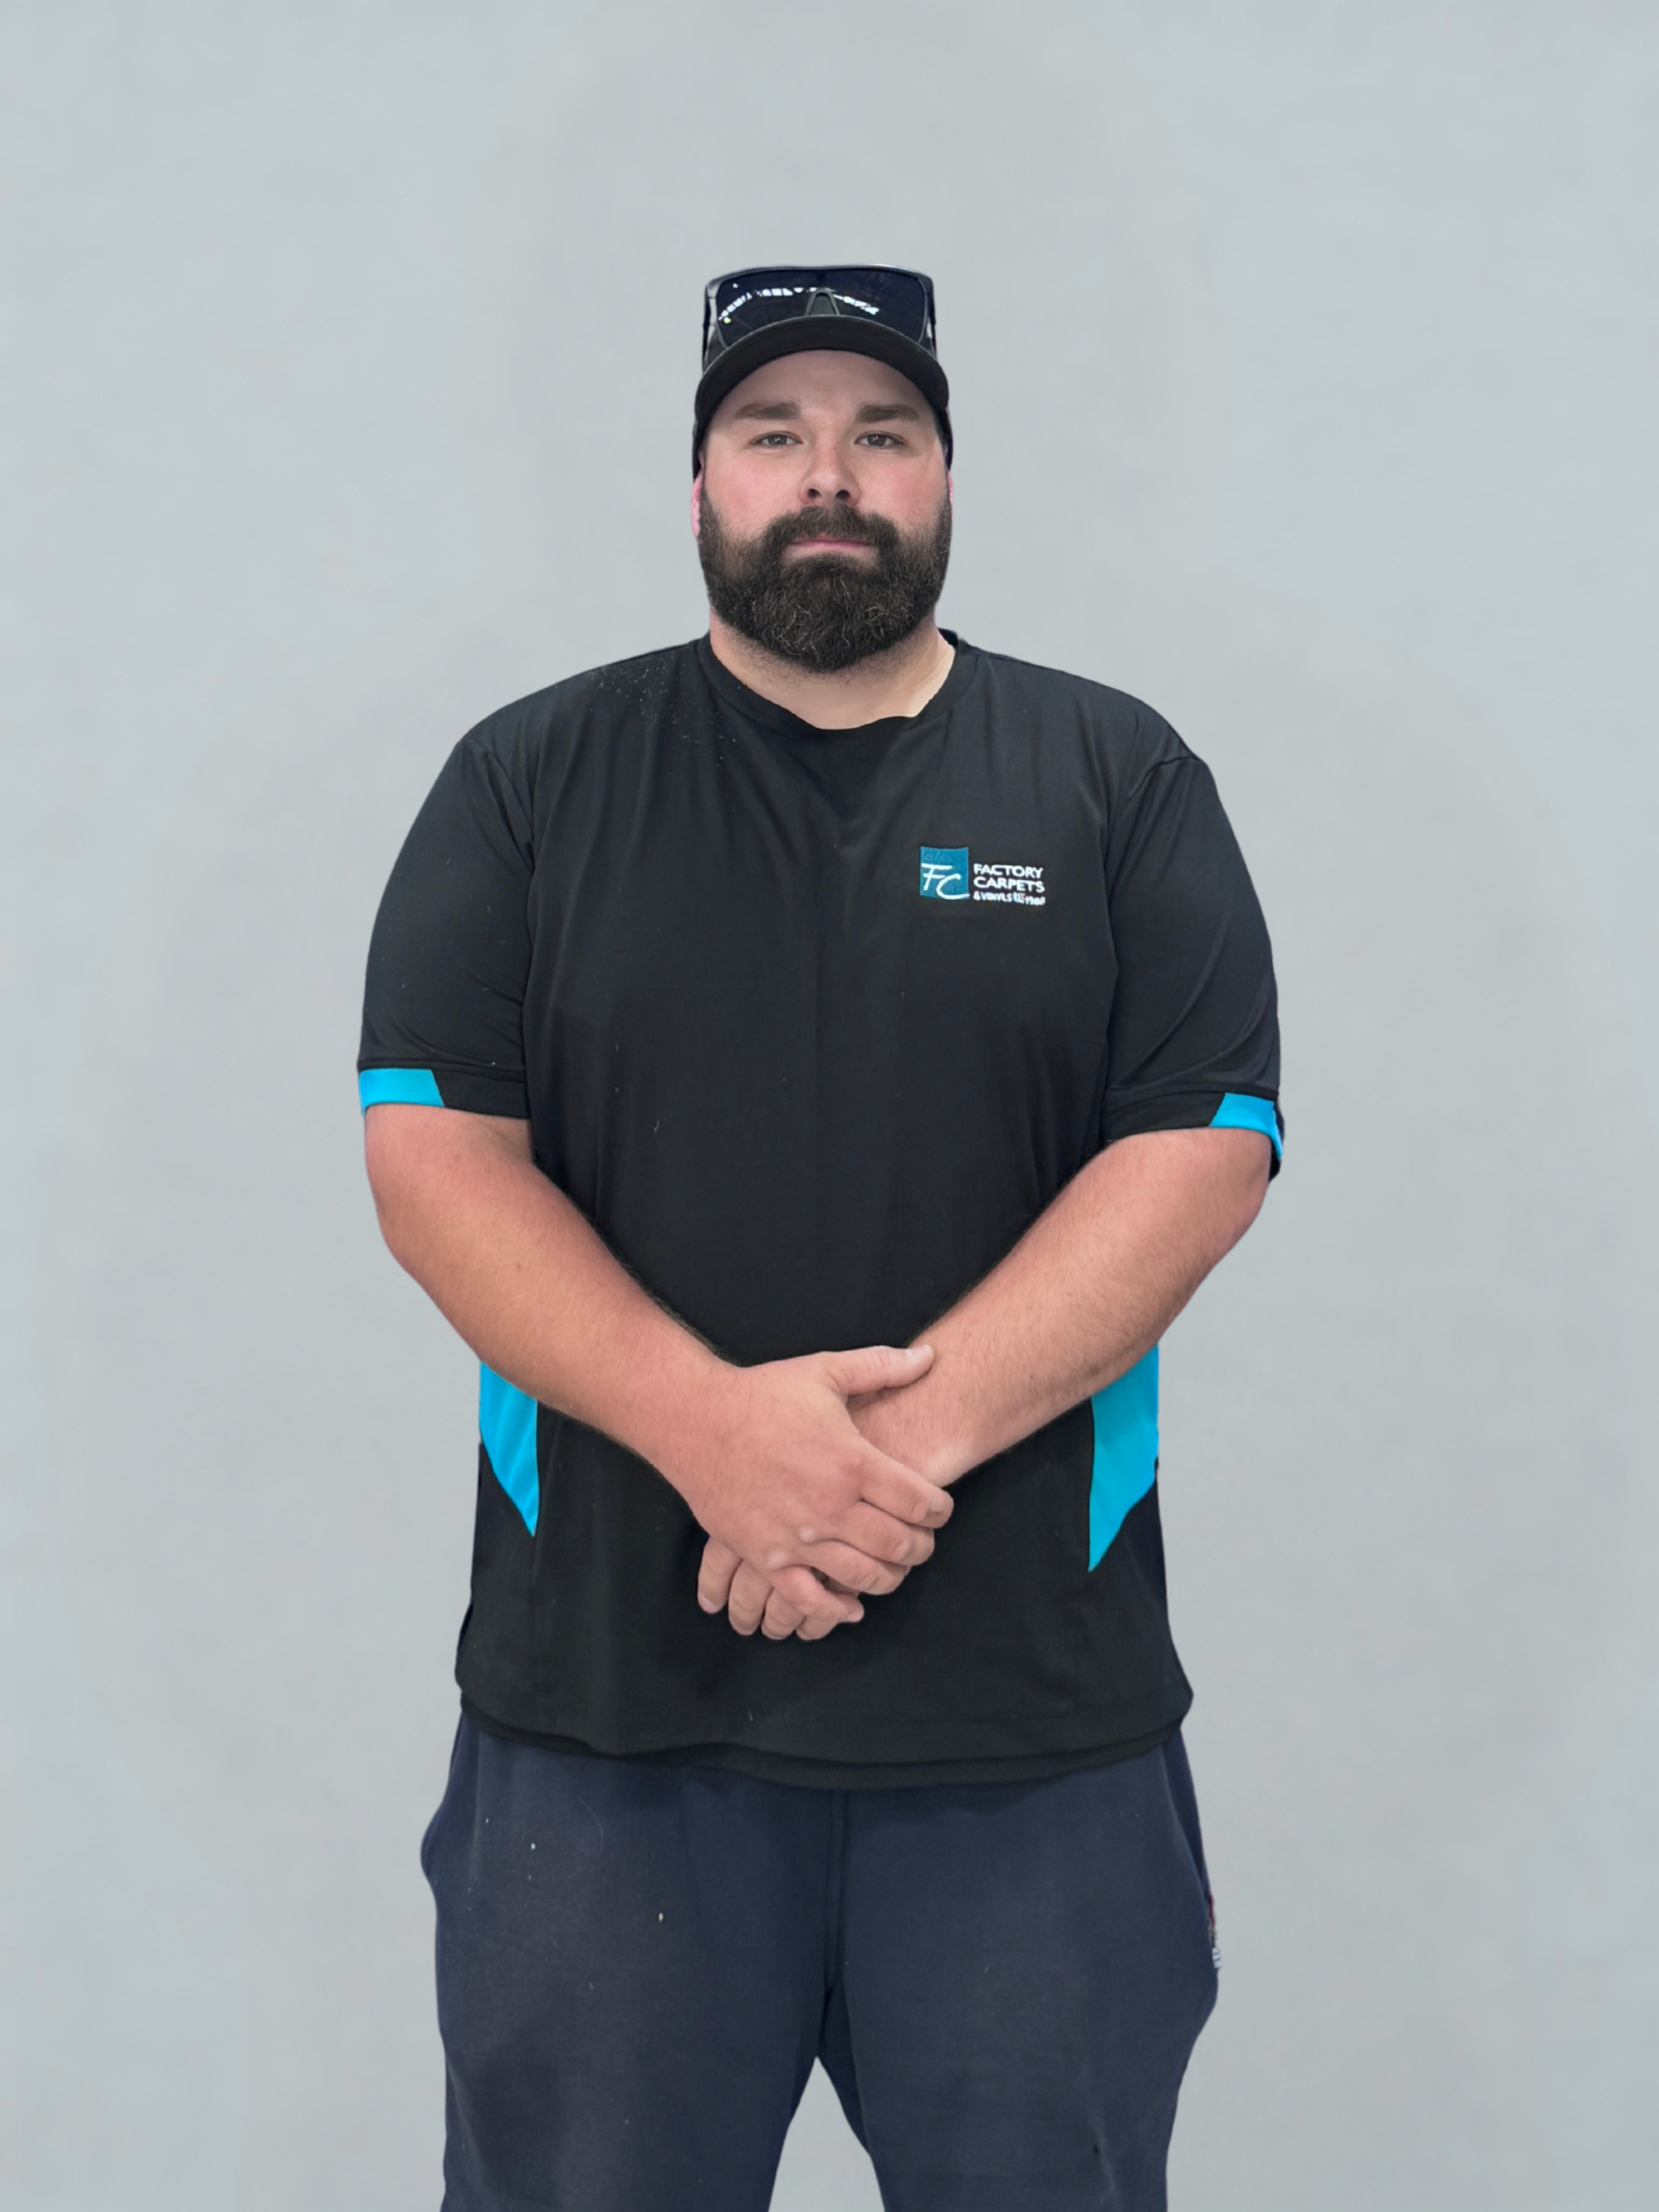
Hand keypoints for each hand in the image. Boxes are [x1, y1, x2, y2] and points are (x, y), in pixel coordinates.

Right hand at [680, 1343, 950, 1638]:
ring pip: (862, 1576)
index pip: (920, 1502)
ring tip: (893, 1569)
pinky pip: (808, 1599)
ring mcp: (797, 1538)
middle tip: (922, 1543)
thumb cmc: (761, 1394)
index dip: (940, 1511)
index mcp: (853, 1462)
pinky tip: (850, 1607)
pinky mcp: (766, 1557)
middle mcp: (830, 1506)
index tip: (940, 1511)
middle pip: (899, 1545)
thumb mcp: (824, 1371)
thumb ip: (881, 1366)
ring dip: (889, 1578)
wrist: (693, 1420)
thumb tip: (930, 1355)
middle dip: (921, 1548)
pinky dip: (835, 1611)